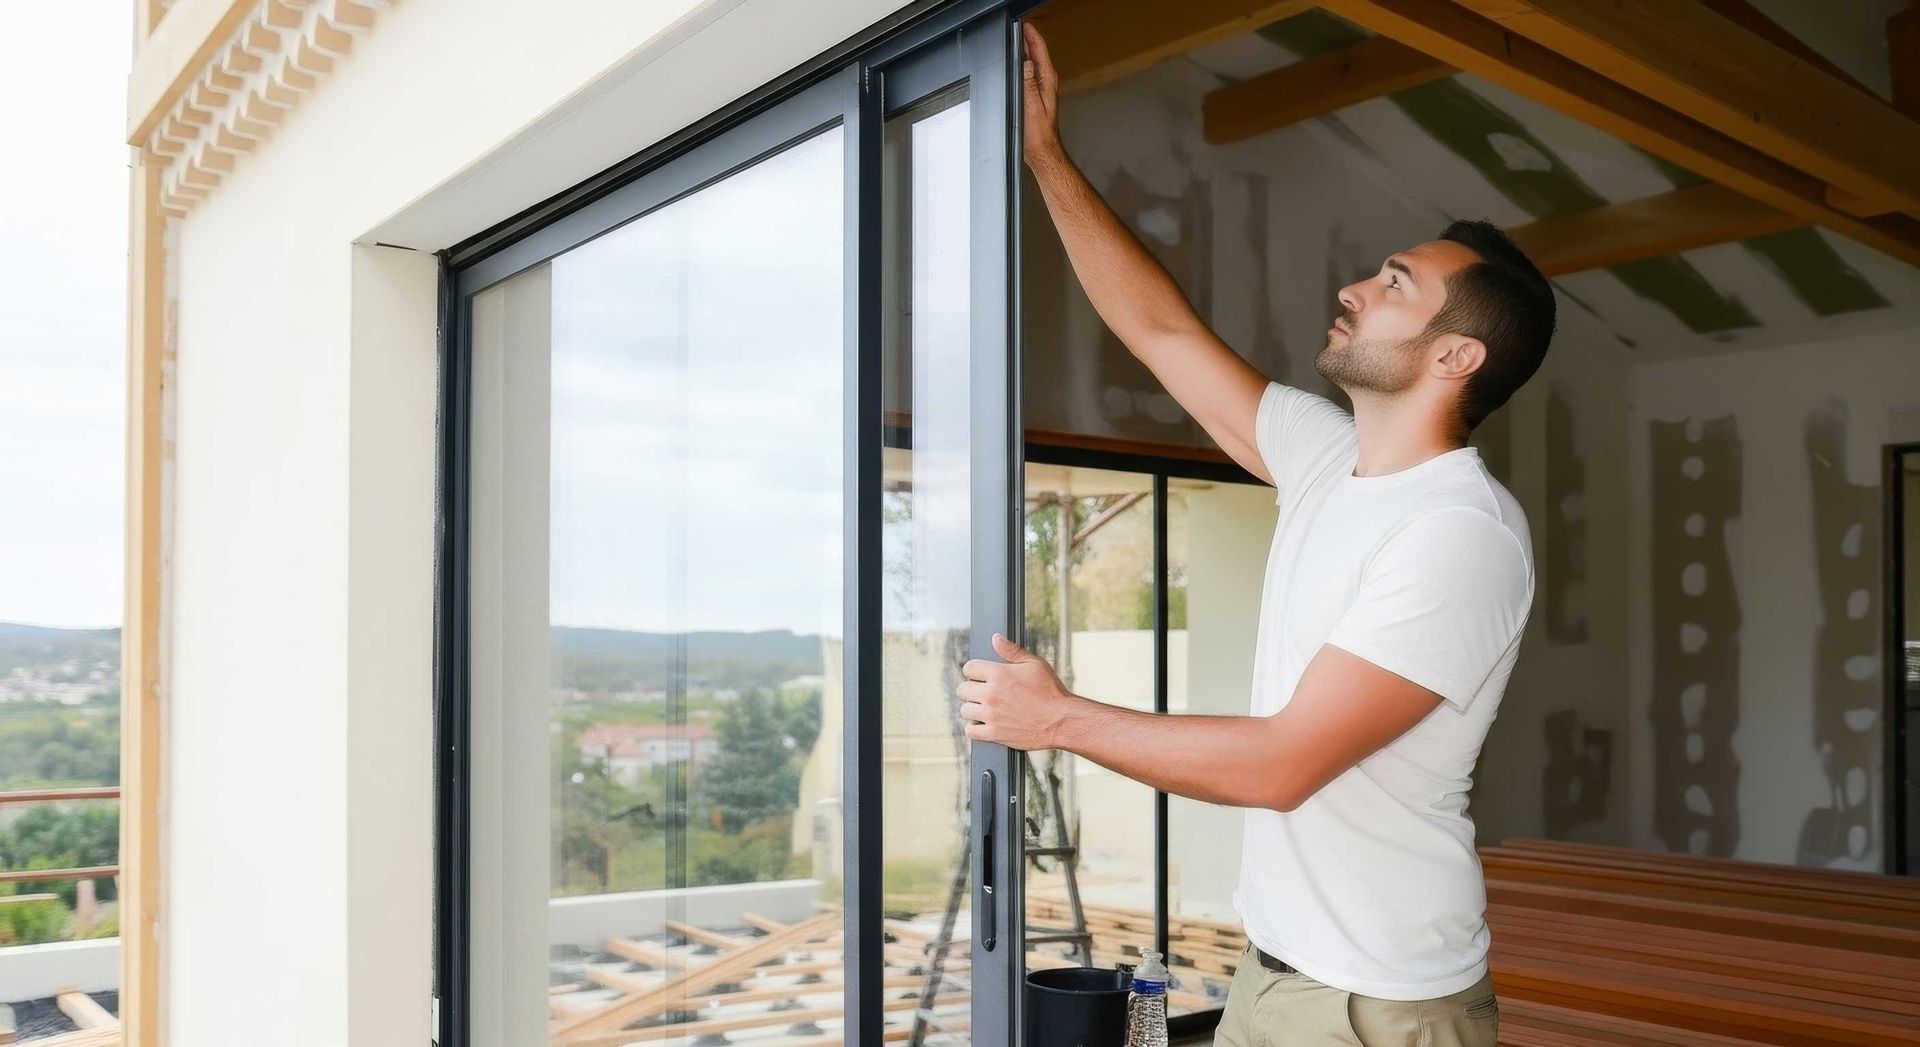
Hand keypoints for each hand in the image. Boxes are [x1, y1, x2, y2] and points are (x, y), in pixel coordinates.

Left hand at [957, 632, 1081, 750]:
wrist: (1061, 721)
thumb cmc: (1051, 692)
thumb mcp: (1035, 664)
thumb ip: (1012, 650)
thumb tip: (996, 638)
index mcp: (999, 674)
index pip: (969, 668)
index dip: (974, 671)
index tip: (980, 677)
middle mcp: (991, 694)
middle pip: (963, 689)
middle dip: (972, 689)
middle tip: (985, 693)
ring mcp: (991, 715)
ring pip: (965, 710)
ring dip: (973, 709)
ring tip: (986, 709)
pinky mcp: (994, 734)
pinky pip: (970, 730)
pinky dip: (975, 727)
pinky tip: (984, 723)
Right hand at [1021, 23, 1062, 168]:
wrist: (1041, 150)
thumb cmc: (1038, 134)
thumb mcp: (1031, 107)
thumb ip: (1028, 84)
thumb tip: (1025, 63)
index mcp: (1047, 81)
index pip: (1040, 50)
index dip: (1032, 35)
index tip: (1024, 25)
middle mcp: (1046, 82)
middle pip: (1036, 53)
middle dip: (1027, 39)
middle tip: (1016, 28)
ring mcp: (1042, 88)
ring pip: (1033, 62)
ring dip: (1025, 51)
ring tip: (1016, 40)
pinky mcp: (1036, 95)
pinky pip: (1029, 73)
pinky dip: (1023, 64)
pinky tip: (1016, 65)